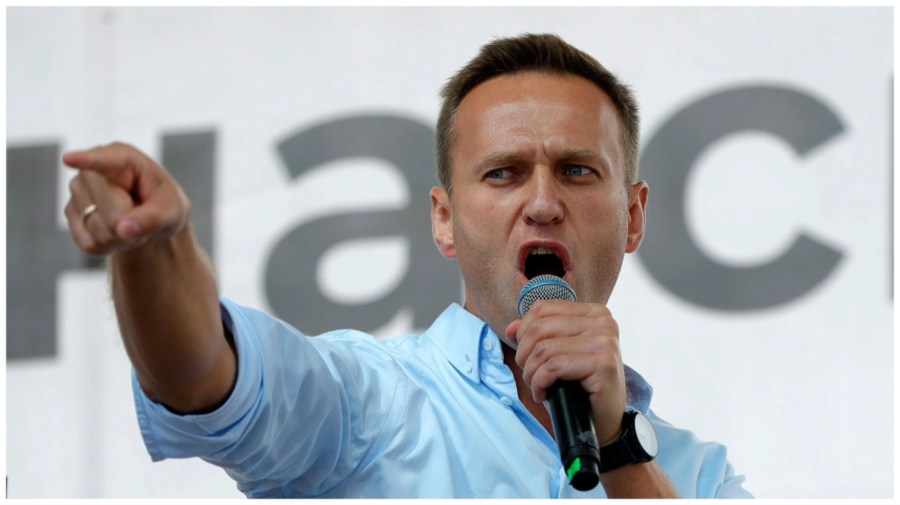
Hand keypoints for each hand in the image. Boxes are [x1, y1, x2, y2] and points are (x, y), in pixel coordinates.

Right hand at [63, 142, 189, 254]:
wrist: (151, 218)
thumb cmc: (164, 205)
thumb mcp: (172, 210)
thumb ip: (153, 218)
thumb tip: (123, 230)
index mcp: (123, 158)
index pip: (102, 160)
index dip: (86, 160)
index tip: (69, 159)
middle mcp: (92, 171)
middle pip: (110, 212)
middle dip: (130, 224)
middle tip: (143, 216)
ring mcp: (77, 192)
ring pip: (99, 231)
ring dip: (122, 238)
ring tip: (131, 222)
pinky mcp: (71, 215)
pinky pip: (90, 244)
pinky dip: (109, 246)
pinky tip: (117, 232)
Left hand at [505, 299, 625, 445]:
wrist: (602, 421)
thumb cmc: (578, 387)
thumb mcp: (555, 356)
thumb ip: (534, 337)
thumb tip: (511, 328)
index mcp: (593, 312)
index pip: (542, 309)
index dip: (524, 334)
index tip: (528, 357)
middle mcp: (603, 321)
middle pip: (539, 328)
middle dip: (524, 356)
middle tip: (530, 376)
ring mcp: (605, 341)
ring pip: (544, 349)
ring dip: (531, 373)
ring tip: (538, 387)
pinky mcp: (604, 363)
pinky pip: (554, 367)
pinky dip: (540, 383)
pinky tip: (544, 394)